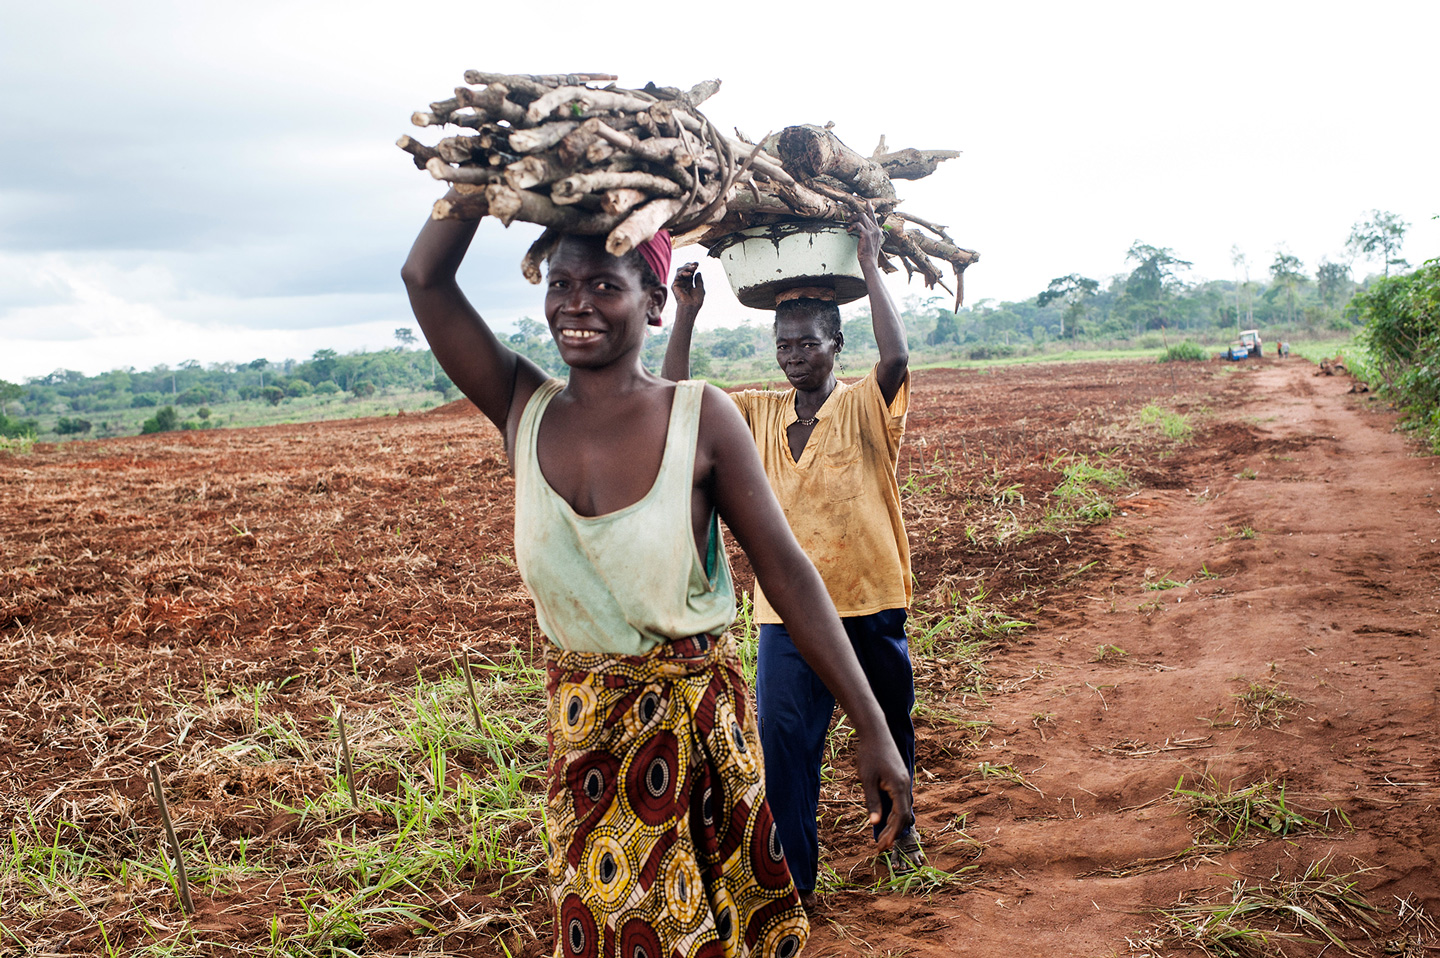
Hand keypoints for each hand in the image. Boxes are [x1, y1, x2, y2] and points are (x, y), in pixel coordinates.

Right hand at [672, 262, 704, 313]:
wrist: (691, 307)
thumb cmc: (696, 301)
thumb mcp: (700, 288)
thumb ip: (699, 280)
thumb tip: (698, 272)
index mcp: (689, 283)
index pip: (689, 272)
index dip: (693, 266)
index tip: (697, 264)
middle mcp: (683, 282)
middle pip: (684, 269)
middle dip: (689, 265)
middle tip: (695, 265)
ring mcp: (678, 283)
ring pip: (680, 270)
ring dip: (686, 267)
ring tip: (693, 268)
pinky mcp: (674, 285)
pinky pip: (677, 275)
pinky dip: (683, 272)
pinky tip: (689, 274)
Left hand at [846, 201, 885, 269]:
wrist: (869, 261)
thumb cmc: (868, 254)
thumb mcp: (871, 243)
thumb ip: (868, 235)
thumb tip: (861, 230)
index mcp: (878, 231)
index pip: (874, 217)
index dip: (870, 208)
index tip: (868, 202)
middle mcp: (876, 229)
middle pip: (865, 215)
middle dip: (855, 216)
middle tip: (849, 220)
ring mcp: (872, 231)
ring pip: (862, 217)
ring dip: (853, 219)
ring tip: (849, 224)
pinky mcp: (866, 234)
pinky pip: (858, 224)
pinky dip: (852, 226)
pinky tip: (849, 230)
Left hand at [855, 729, 912, 850]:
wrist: (876, 732)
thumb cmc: (869, 754)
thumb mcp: (867, 779)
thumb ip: (872, 801)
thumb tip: (875, 823)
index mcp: (898, 786)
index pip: (899, 816)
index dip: (892, 832)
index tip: (883, 845)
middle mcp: (905, 785)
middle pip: (903, 815)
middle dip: (892, 833)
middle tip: (880, 847)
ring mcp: (904, 782)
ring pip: (902, 809)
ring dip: (893, 824)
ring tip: (882, 838)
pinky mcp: (900, 779)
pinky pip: (900, 801)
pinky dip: (894, 813)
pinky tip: (885, 820)